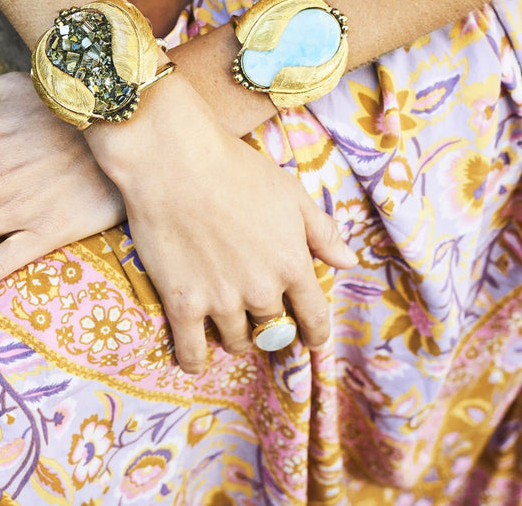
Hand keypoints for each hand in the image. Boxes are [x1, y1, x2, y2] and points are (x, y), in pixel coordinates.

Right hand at [83, 74, 357, 372]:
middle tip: (258, 321)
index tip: (311, 341)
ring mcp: (221, 300)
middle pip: (273, 330)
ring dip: (236, 338)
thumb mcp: (290, 193)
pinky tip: (196, 361)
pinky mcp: (183, 302)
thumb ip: (321, 231)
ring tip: (226, 328)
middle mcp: (261, 290)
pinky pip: (192, 351)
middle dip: (270, 328)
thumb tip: (348, 262)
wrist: (174, 161)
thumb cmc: (235, 168)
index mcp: (292, 264)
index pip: (314, 317)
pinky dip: (195, 361)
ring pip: (237, 341)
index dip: (315, 333)